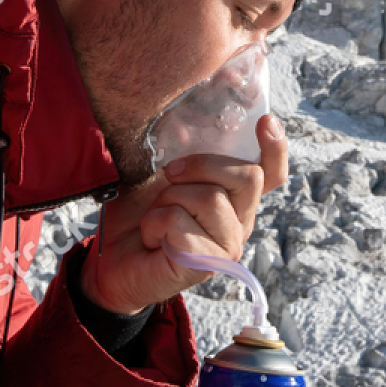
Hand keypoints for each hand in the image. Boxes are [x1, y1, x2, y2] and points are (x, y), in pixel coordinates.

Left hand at [79, 114, 287, 314]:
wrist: (110, 259)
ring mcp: (227, 246)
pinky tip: (151, 239)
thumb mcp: (156, 173)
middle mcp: (239, 221)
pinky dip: (154, 223)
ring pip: (210, 198)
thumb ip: (177, 151)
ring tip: (155, 217)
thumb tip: (184, 126)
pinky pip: (180, 223)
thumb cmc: (138, 214)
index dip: (275, 148)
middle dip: (202, 165)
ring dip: (167, 199)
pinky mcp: (206, 265)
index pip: (270, 173)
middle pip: (248, 177)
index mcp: (233, 197)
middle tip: (170, 173)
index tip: (266, 121)